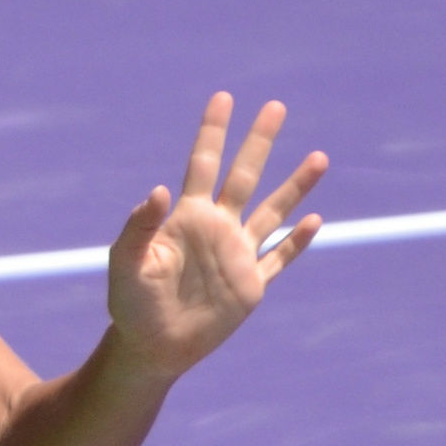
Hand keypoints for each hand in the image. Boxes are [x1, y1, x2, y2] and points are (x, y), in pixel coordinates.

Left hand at [107, 95, 327, 377]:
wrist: (151, 348)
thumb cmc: (131, 305)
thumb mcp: (126, 264)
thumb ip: (139, 227)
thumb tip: (158, 190)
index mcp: (188, 218)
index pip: (203, 164)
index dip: (213, 132)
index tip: (223, 98)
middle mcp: (217, 228)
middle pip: (244, 175)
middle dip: (259, 142)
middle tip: (276, 107)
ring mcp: (237, 256)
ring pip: (272, 211)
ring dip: (295, 185)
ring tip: (319, 157)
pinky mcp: (251, 285)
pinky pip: (279, 258)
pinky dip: (296, 241)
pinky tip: (313, 221)